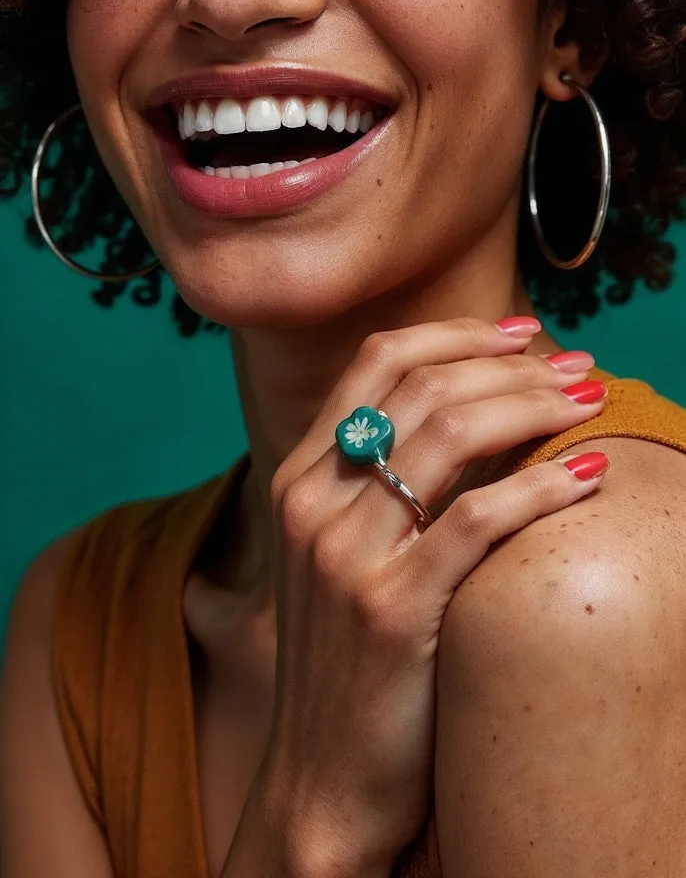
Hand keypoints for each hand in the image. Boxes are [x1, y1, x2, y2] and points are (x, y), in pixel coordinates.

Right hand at [255, 318, 607, 874]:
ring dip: (532, 405)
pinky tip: (589, 475)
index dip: (456, 334)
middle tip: (579, 367)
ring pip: (450, 435)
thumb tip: (468, 413)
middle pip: (423, 387)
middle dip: (511, 364)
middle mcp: (313, 503)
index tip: (522, 330)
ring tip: (590, 403)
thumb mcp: (342, 556)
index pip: (378, 362)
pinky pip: (476, 520)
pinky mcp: (389, 612)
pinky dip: (541, 487)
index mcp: (300, 477)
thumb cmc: (347, 660)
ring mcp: (346, 557)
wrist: (321, 778)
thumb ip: (378, 485)